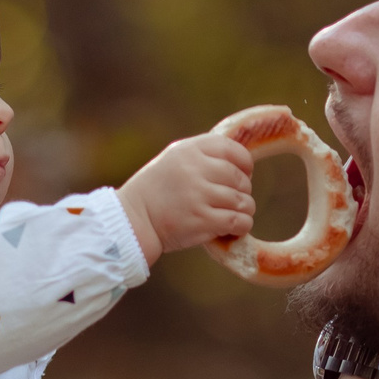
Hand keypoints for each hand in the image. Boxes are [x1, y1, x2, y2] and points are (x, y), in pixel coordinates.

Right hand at [116, 131, 254, 263]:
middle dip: (243, 191)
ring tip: (232, 215)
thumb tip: (241, 162)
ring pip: (243, 201)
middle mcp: (195, 169)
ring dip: (244, 210)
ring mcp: (199, 195)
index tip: (242, 175)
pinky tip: (233, 229)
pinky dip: (242, 226)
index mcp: (189, 150)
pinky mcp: (202, 220)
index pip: (232, 150)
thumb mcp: (175, 160)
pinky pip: (239, 221)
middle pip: (240, 178)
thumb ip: (203, 156)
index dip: (244, 164)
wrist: (134, 219)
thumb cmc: (156, 191)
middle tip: (233, 200)